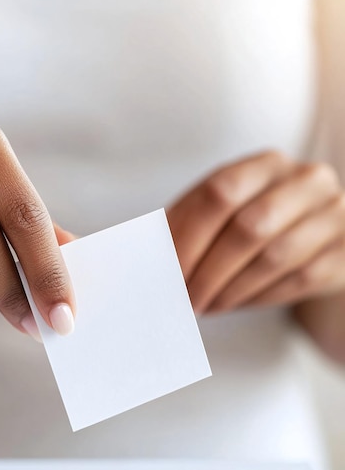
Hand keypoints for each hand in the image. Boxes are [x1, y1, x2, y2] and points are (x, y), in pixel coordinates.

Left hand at [167, 151, 344, 313]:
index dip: (189, 235)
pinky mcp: (344, 252)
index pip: (221, 192)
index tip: (166, 271)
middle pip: (249, 227)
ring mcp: (334, 214)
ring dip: (231, 290)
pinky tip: (235, 304)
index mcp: (267, 164)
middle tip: (184, 299)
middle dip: (209, 271)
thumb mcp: (221, 214)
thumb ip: (186, 226)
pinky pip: (299, 280)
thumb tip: (144, 258)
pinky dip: (258, 298)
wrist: (315, 240)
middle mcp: (307, 181)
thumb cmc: (254, 226)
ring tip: (205, 306)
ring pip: (275, 257)